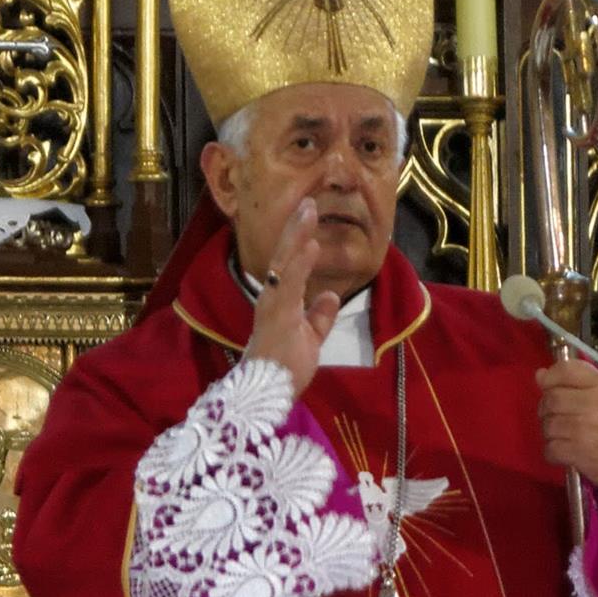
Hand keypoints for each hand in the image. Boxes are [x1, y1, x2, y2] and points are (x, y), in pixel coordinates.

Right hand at [242, 199, 340, 397]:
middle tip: (309, 201)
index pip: (290, 266)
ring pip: (284, 263)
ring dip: (297, 235)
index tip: (310, 217)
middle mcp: (272, 299)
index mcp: (279, 303)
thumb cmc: (284, 371)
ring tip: (308, 210)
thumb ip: (319, 318)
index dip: (300, 241)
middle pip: (285, 256)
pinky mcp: (275, 315)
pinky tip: (310, 244)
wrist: (267, 395)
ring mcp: (272, 305)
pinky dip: (300, 263)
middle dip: (296, 228)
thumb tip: (331, 295)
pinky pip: (288, 284)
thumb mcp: (310, 340)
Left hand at [536, 360, 597, 493]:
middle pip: (552, 399)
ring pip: (549, 425)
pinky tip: (564, 452)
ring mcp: (587, 430)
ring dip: (550, 432)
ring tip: (563, 436)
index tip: (548, 386)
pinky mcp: (580, 454)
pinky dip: (552, 452)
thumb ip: (578, 382)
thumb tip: (540, 376)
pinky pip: (551, 449)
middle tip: (556, 416)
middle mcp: (596, 405)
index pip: (567, 370)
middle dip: (547, 409)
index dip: (551, 377)